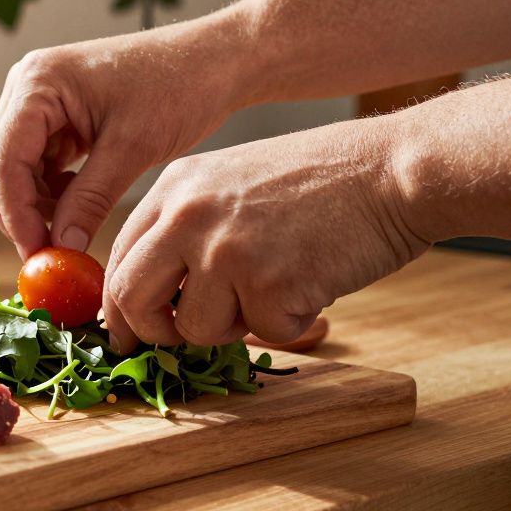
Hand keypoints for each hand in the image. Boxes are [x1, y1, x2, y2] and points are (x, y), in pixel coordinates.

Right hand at [0, 15, 249, 259]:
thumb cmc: (179, 85)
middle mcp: (25, 87)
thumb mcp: (133, 148)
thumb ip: (90, 198)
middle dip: (18, 213)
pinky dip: (50, 192)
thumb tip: (61, 246)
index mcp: (38, 82)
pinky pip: (34, 164)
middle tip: (49, 254)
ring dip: (34, 205)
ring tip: (73, 226)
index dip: (15, 213)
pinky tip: (80, 202)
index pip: (3, 160)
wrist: (213, 60)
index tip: (38, 253)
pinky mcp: (54, 117)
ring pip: (11, 169)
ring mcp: (36, 101)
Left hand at [102, 118, 426, 352]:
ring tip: (276, 282)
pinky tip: (314, 278)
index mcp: (173, 188)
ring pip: (195, 329)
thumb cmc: (320, 181)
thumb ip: (184, 229)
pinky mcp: (269, 284)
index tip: (127, 332)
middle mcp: (187, 216)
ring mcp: (225, 250)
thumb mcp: (230, 183)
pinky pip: (263, 334)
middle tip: (176, 340)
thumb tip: (146, 299)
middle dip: (151, 332)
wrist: (393, 169)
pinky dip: (291, 321)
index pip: (118, 259)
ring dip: (234, 327)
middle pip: (131, 298)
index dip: (119, 307)